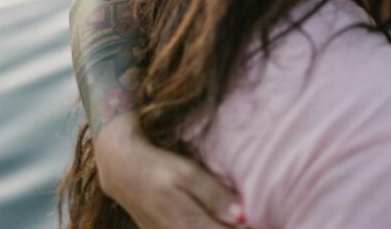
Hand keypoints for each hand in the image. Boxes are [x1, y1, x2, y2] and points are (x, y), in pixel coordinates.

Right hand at [95, 114, 245, 228]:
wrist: (121, 170)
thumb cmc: (158, 167)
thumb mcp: (187, 174)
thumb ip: (215, 196)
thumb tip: (244, 217)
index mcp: (188, 225)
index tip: (269, 224)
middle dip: (236, 228)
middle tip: (258, 220)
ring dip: (222, 226)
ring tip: (240, 221)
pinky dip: (209, 226)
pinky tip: (219, 220)